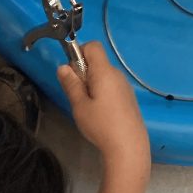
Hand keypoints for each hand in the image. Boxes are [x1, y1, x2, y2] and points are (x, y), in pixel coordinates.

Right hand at [58, 42, 150, 167]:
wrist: (129, 146)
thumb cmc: (101, 125)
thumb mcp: (80, 106)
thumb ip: (71, 84)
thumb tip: (63, 66)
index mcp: (105, 71)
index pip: (93, 46)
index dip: (80, 52)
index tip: (73, 72)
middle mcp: (117, 74)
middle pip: (98, 62)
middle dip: (84, 72)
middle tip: (78, 95)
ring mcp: (125, 86)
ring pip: (105, 75)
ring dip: (93, 84)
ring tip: (88, 107)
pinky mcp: (129, 97)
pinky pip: (112, 86)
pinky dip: (103, 92)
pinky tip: (101, 114)